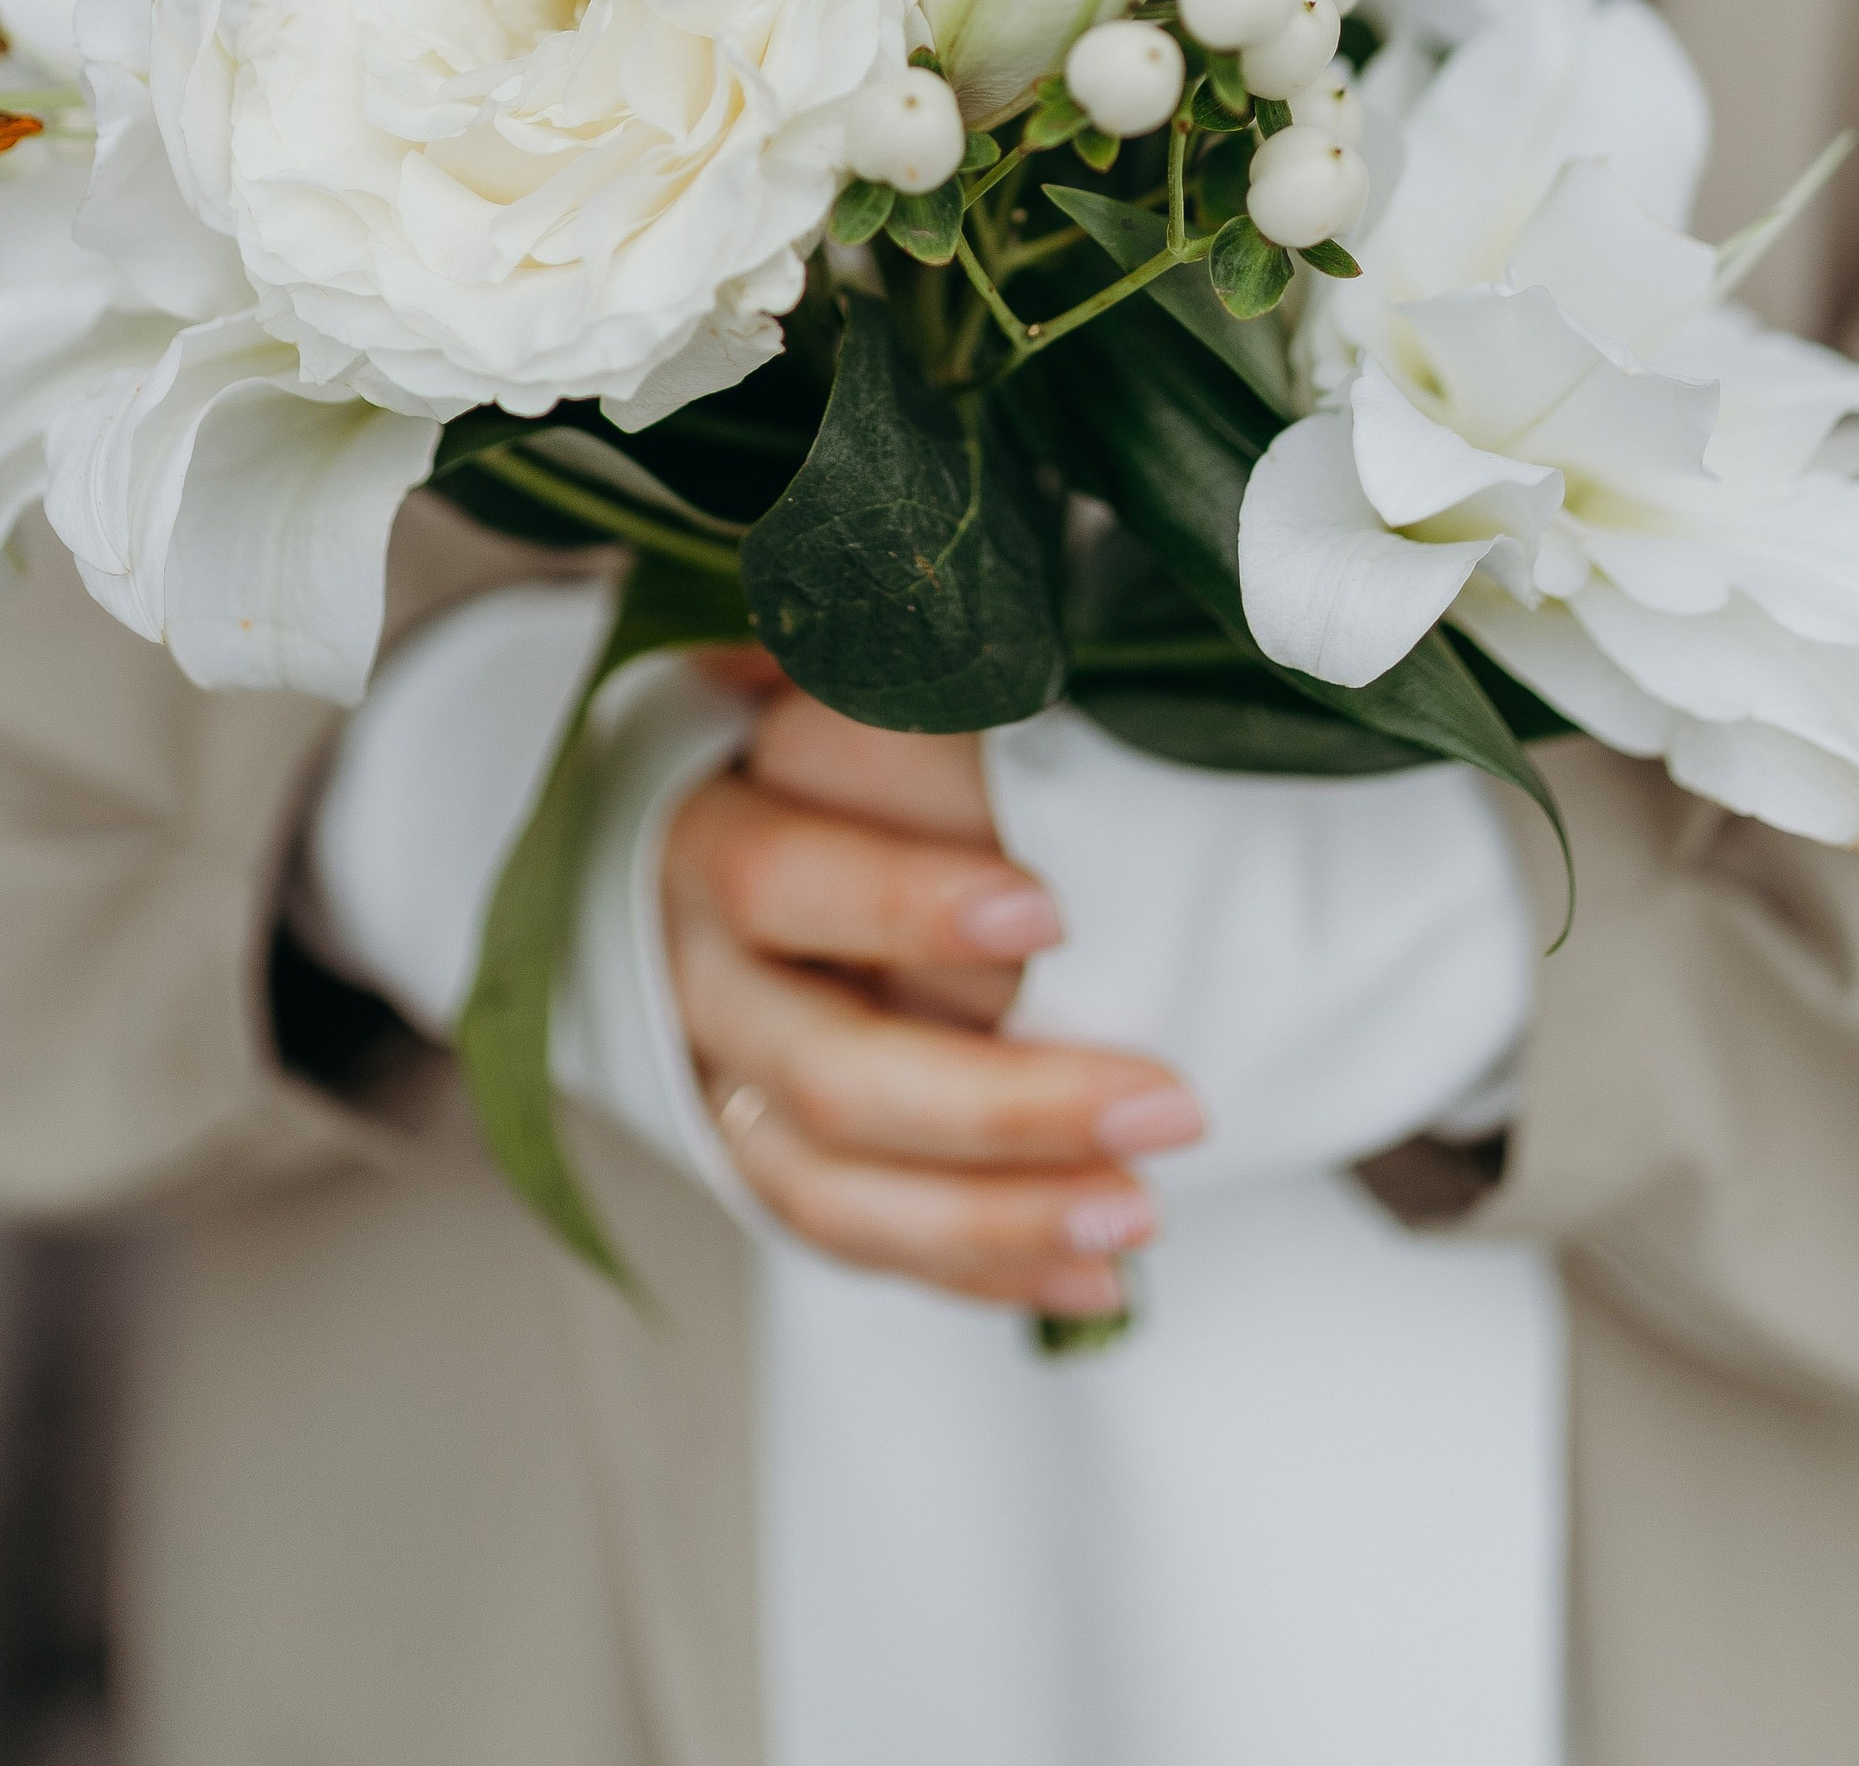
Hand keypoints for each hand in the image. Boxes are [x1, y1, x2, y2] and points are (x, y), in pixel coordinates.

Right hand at [663, 686, 1205, 1314]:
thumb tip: (959, 582)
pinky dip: (980, 1267)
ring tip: (1146, 1214)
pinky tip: (1104, 1275)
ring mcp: (720, 1076)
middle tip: (1170, 1102)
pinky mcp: (756, 1157)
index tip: (1051, 915)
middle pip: (825, 1061)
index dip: (902, 903)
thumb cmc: (822, 723)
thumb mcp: (846, 657)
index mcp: (705, 816)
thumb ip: (897, 639)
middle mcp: (698, 965)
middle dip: (999, 1101)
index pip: (785, 872)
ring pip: (833, 1181)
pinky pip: (856, 1243)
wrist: (689, 813)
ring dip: (997, 1214)